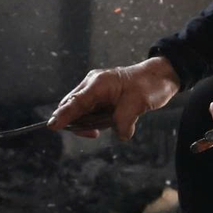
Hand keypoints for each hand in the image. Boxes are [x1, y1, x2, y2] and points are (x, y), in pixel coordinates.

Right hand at [48, 57, 181, 139]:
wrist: (160, 78)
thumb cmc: (149, 85)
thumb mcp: (138, 104)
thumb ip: (124, 121)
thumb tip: (120, 135)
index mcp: (98, 83)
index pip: (75, 102)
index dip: (63, 115)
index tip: (52, 126)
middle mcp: (93, 86)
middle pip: (73, 109)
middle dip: (80, 124)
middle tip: (95, 133)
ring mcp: (96, 93)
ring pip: (82, 114)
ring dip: (93, 124)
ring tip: (112, 122)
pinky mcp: (102, 99)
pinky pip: (92, 115)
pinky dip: (99, 123)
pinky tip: (113, 121)